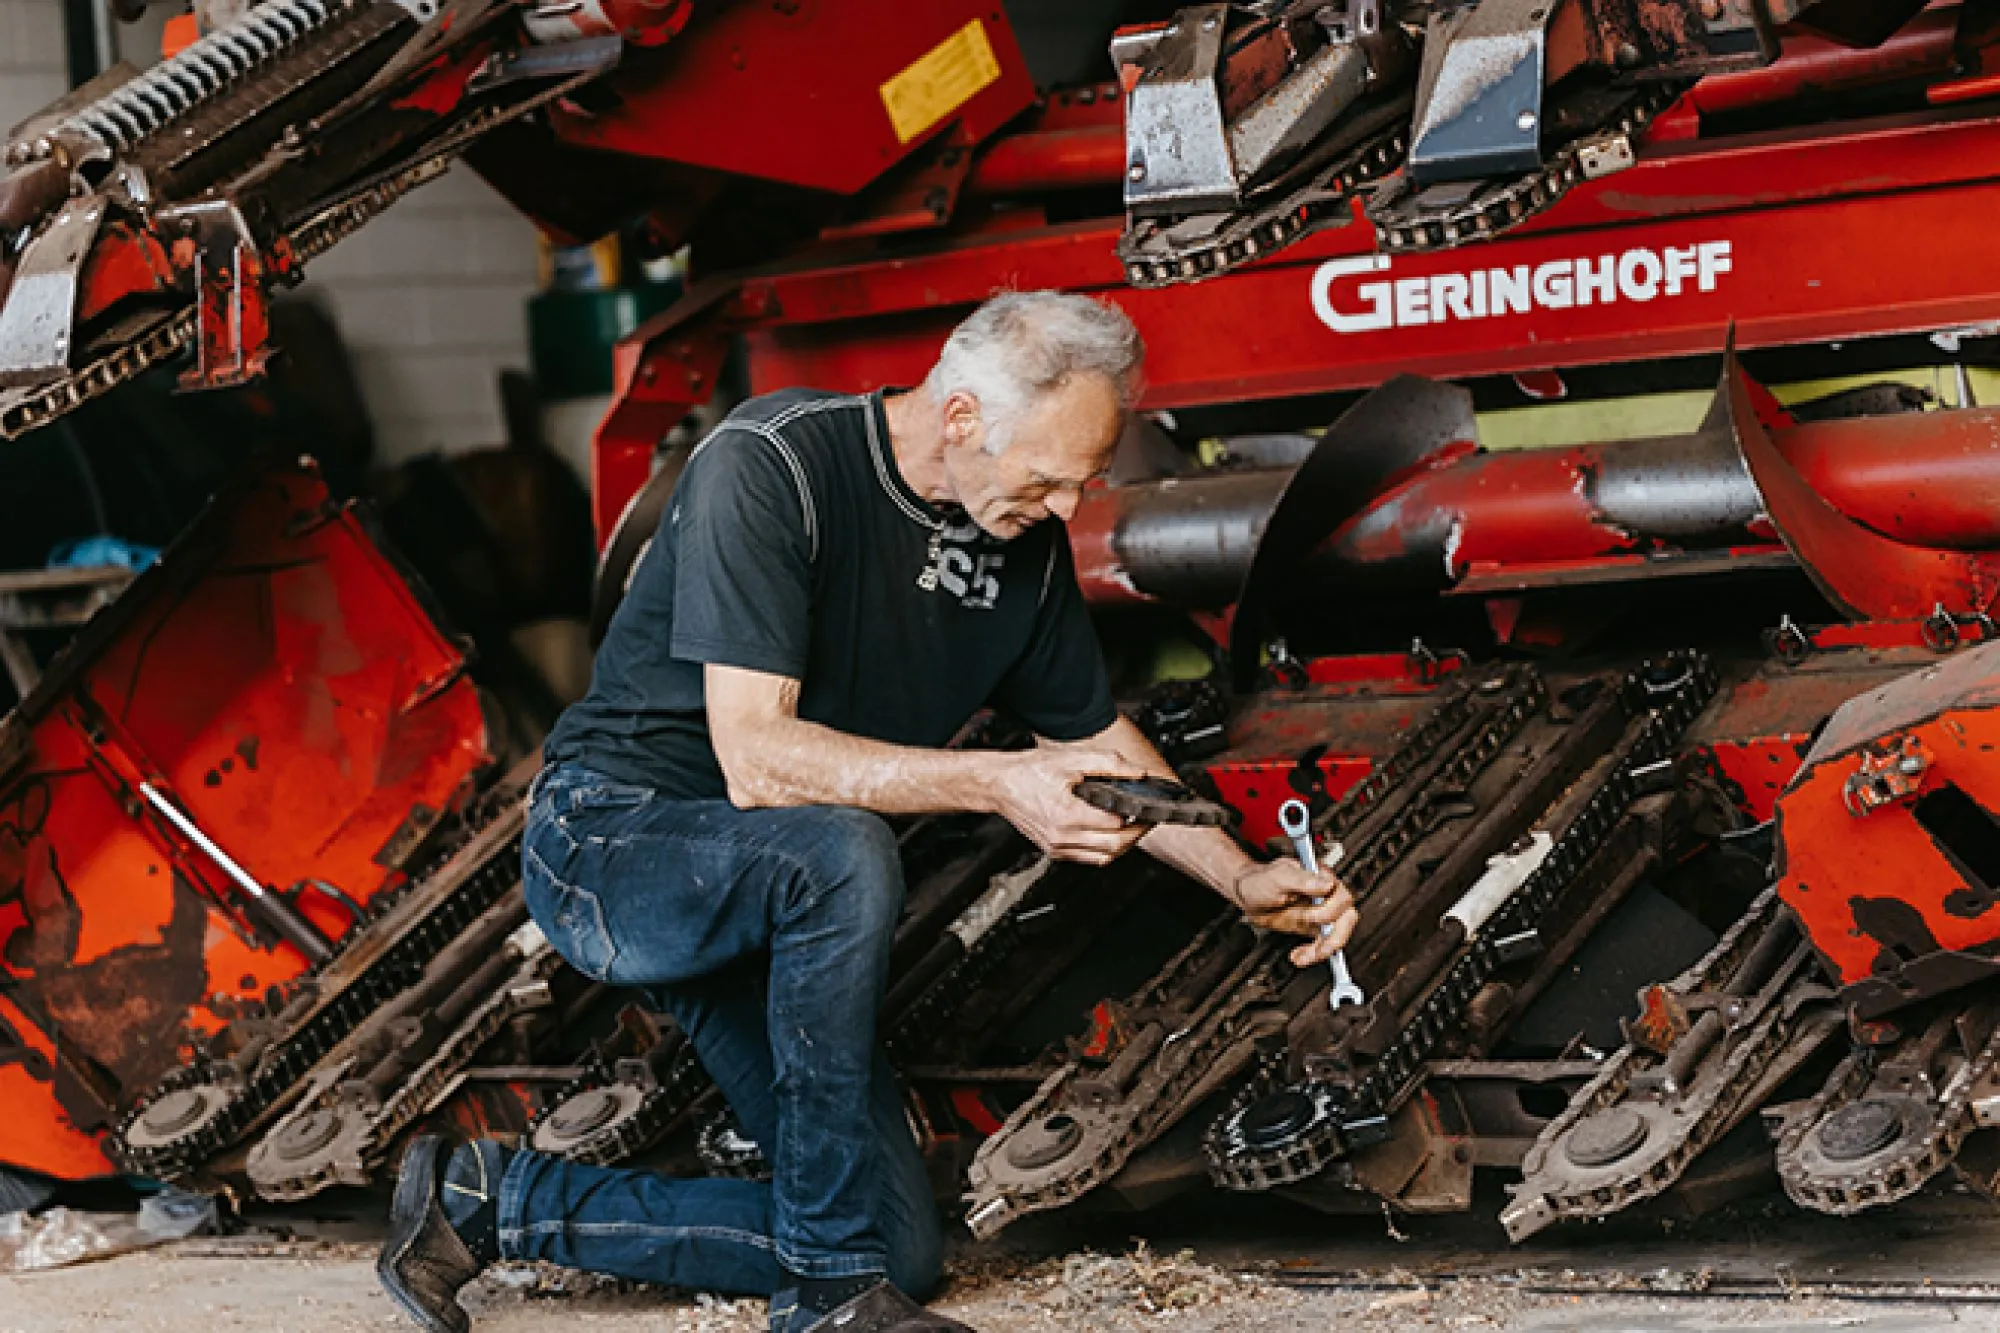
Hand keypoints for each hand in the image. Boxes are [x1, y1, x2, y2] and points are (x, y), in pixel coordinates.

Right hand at [991, 748, 1149, 865]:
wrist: (1000, 784)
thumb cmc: (1028, 772)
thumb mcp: (1072, 759)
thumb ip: (1109, 763)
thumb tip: (1137, 772)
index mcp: (1067, 814)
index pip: (1116, 824)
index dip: (1137, 816)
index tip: (1147, 808)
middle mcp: (1062, 836)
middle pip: (1114, 847)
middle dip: (1136, 834)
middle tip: (1146, 820)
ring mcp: (1057, 847)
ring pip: (1103, 857)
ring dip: (1122, 846)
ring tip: (1130, 827)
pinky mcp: (1054, 851)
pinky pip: (1087, 858)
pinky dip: (1103, 850)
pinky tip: (1108, 834)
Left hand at [1228, 859, 1357, 966]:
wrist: (1248, 893)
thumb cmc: (1261, 880)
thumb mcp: (1278, 877)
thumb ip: (1302, 879)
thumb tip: (1327, 884)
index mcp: (1322, 879)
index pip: (1342, 898)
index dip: (1330, 911)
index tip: (1312, 919)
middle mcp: (1326, 895)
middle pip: (1346, 919)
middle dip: (1333, 937)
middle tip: (1317, 948)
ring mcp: (1321, 912)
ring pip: (1337, 935)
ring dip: (1323, 950)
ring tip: (1303, 957)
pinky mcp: (1313, 926)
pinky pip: (1323, 944)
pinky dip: (1313, 954)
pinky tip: (1298, 957)